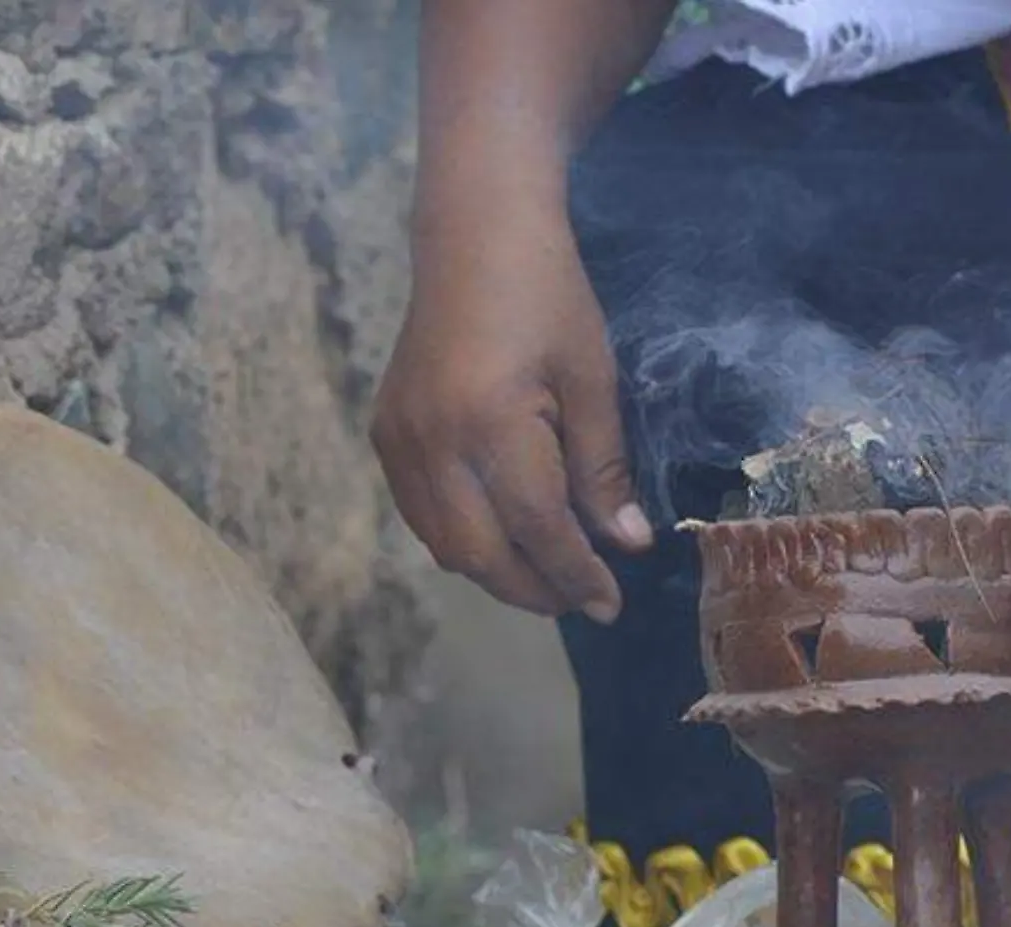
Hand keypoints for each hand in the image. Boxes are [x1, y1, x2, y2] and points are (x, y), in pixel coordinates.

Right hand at [370, 205, 653, 621]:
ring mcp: (399, 441)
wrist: (473, 236)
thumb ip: (603, 469)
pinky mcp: (385, 434)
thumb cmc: (548, 297)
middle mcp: (432, 442)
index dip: (576, 573)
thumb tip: (625, 546)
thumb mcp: (592, 379)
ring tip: (547, 575)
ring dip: (496, 572)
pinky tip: (501, 534)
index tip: (611, 604)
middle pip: (481, 553)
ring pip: (444, 545)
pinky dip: (462, 540)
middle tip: (581, 598)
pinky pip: (422, 515)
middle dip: (534, 589)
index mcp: (490, 422)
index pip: (537, 528)